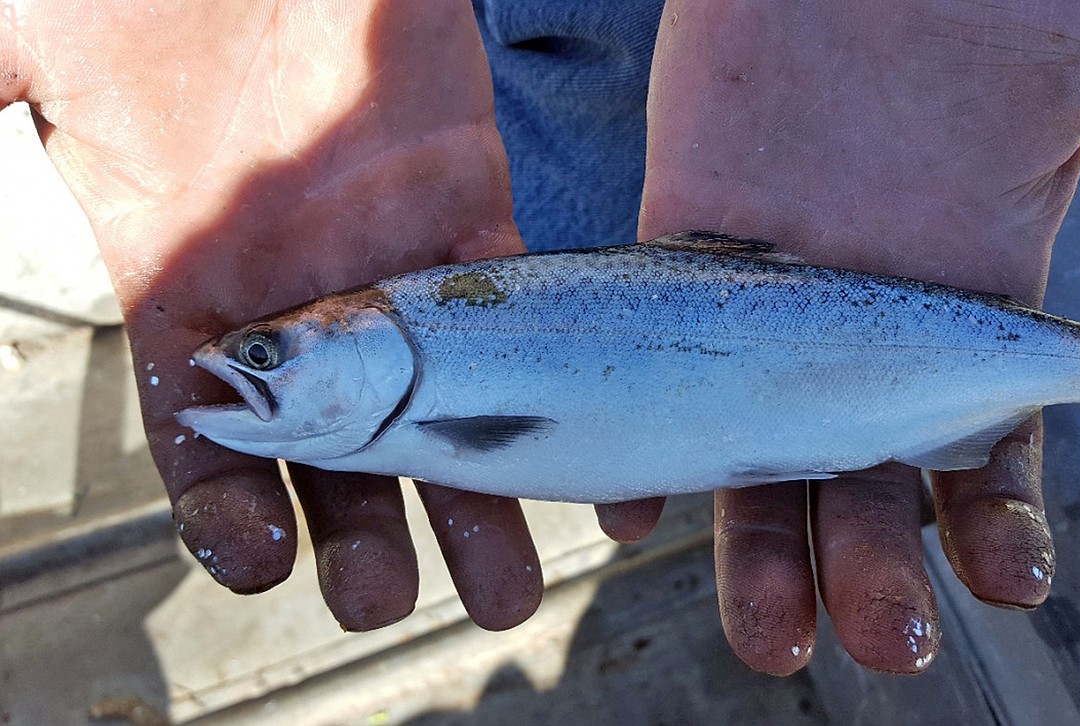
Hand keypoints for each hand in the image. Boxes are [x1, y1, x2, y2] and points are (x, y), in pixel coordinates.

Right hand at [2, 0, 542, 629]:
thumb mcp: (23, 57)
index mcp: (187, 288)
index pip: (203, 434)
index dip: (227, 506)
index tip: (254, 562)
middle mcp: (294, 299)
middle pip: (336, 451)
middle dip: (364, 536)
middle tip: (385, 602)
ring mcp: (386, 266)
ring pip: (439, 413)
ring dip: (470, 505)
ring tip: (501, 590)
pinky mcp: (468, 216)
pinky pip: (519, 326)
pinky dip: (555, 404)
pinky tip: (586, 482)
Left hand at [635, 0, 1079, 672]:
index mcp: (971, 299)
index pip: (982, 454)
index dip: (993, 525)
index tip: (1004, 581)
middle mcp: (867, 320)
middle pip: (865, 481)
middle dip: (872, 568)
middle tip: (880, 639)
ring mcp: (772, 296)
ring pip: (760, 453)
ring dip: (764, 550)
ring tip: (774, 632)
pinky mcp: (685, 251)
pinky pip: (656, 369)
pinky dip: (644, 448)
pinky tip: (639, 516)